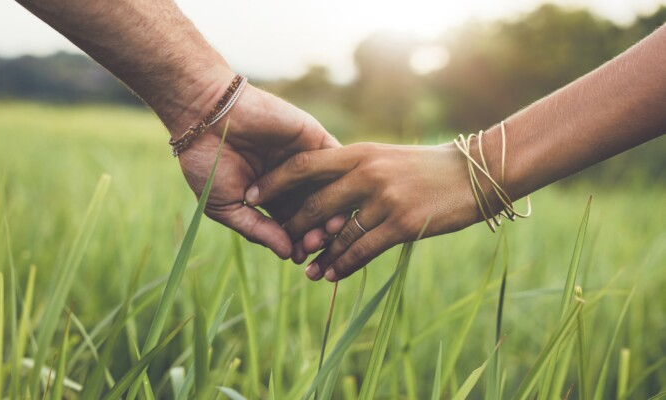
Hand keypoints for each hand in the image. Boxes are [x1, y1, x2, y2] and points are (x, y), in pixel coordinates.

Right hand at [176, 80, 344, 258]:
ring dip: (332, 210)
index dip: (298, 243)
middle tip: (316, 244)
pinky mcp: (314, 138)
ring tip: (329, 228)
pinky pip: (336, 161)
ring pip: (329, 191)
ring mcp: (305, 160)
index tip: (299, 257)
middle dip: (317, 231)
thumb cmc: (208, 163)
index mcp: (271, 198)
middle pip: (315, 212)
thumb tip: (287, 255)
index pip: (293, 227)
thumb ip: (258, 230)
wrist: (205, 116)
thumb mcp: (227, 206)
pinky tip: (339, 198)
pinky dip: (340, 180)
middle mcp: (291, 181)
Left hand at [246, 142, 483, 280]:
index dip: (274, 182)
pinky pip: (362, 250)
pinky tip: (332, 275)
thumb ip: (355, 169)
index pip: (304, 165)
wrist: (475, 173)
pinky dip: (343, 265)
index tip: (253, 195)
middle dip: (294, 227)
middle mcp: (367, 173)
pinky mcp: (401, 224)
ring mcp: (384, 199)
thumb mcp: (387, 157)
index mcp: (359, 152)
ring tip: (305, 270)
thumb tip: (324, 189)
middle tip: (283, 244)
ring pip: (337, 234)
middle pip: (314, 204)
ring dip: (318, 255)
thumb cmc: (427, 167)